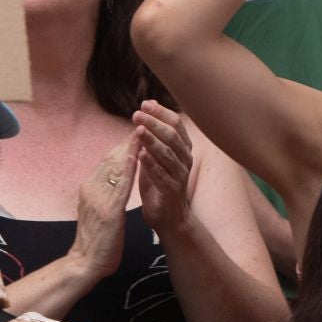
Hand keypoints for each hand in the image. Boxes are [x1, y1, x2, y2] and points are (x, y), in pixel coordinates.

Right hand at [65, 137, 137, 294]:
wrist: (85, 264)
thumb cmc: (96, 240)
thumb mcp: (99, 210)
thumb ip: (105, 193)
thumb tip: (116, 178)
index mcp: (89, 188)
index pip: (107, 162)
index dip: (122, 146)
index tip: (136, 132)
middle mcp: (91, 189)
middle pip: (111, 159)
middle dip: (127, 142)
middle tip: (143, 124)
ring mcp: (98, 199)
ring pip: (115, 167)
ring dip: (129, 148)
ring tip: (143, 131)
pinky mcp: (107, 211)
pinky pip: (120, 185)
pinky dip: (129, 168)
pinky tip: (138, 156)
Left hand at [134, 100, 194, 237]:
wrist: (169, 217)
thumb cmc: (160, 184)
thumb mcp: (157, 156)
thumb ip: (154, 134)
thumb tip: (148, 108)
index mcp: (183, 149)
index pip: (176, 124)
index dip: (161, 112)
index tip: (144, 104)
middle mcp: (185, 159)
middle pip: (172, 136)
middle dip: (154, 123)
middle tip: (137, 114)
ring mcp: (180, 175)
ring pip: (167, 154)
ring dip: (152, 141)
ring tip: (138, 130)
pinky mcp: (172, 191)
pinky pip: (162, 175)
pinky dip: (151, 164)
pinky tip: (140, 155)